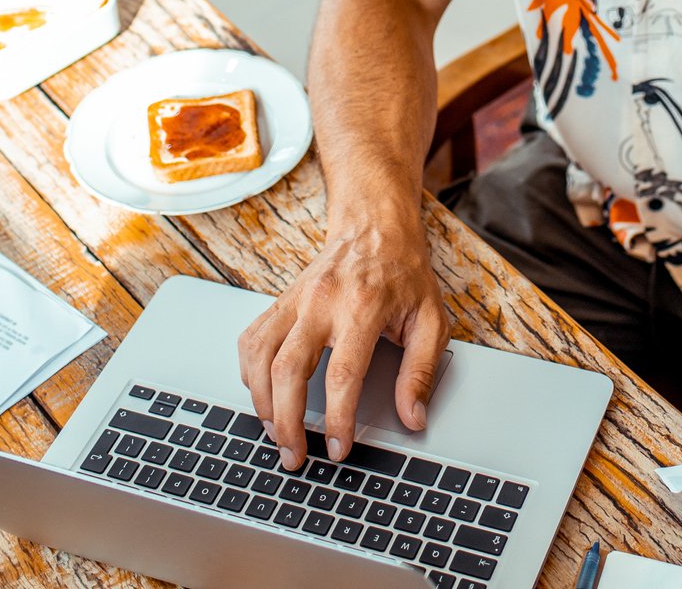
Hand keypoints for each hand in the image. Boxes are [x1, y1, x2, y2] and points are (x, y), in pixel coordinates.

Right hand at [235, 218, 448, 470]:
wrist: (375, 227)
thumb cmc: (404, 274)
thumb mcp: (431, 320)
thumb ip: (421, 371)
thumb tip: (413, 417)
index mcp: (363, 307)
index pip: (342, 374)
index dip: (338, 418)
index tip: (338, 447)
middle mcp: (322, 301)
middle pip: (288, 369)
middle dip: (287, 421)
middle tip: (296, 454)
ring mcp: (295, 299)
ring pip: (261, 355)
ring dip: (262, 402)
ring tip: (276, 433)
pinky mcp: (280, 300)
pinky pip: (252, 339)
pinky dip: (250, 372)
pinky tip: (263, 395)